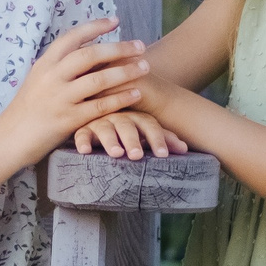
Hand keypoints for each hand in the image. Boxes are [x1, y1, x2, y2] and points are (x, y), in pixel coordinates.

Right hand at [0, 18, 150, 163]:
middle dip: (118, 48)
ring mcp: (59, 98)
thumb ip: (57, 66)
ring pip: (98, 79)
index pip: (72, 37)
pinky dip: (120, 98)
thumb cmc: (27, 110)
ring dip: (125, 71)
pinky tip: (136, 93)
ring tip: (145, 67)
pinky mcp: (67, 119)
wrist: (9, 139)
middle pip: (89, 55)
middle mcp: (51, 77)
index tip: (116, 20)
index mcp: (44, 64)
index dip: (95, 27)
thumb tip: (80, 50)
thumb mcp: (37, 80)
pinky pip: (99, 106)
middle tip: (140, 45)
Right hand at [72, 110, 187, 159]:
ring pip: (105, 129)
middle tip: (136, 156)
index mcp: (137, 117)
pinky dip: (82, 141)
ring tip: (116, 154)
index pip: (150, 125)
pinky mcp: (83, 127)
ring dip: (110, 141)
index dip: (157, 139)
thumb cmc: (127, 128)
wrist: (98, 109)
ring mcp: (100, 121)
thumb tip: (185, 149)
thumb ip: (163, 138)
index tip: (163, 155)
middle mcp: (119, 116)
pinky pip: (81, 133)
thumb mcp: (144, 132)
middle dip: (133, 140)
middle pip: (127, 126)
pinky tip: (85, 152)